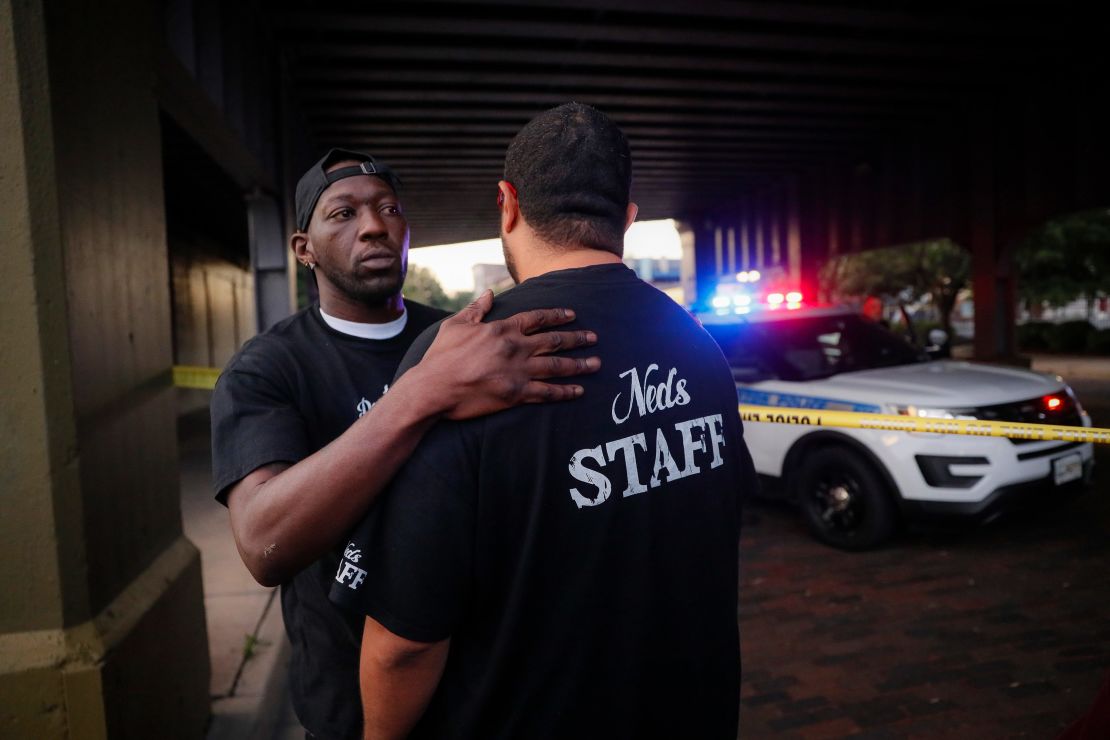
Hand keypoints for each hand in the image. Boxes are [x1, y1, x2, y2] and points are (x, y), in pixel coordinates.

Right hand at [420, 290, 599, 419]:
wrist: (433, 388)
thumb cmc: (441, 357)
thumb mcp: (456, 325)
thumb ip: (477, 309)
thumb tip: (491, 294)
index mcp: (502, 329)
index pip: (537, 318)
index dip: (557, 315)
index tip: (572, 314)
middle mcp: (515, 348)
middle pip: (554, 341)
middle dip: (577, 338)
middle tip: (594, 337)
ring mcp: (518, 371)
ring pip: (557, 366)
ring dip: (579, 364)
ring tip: (596, 363)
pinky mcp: (516, 394)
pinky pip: (547, 392)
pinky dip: (565, 392)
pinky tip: (579, 391)